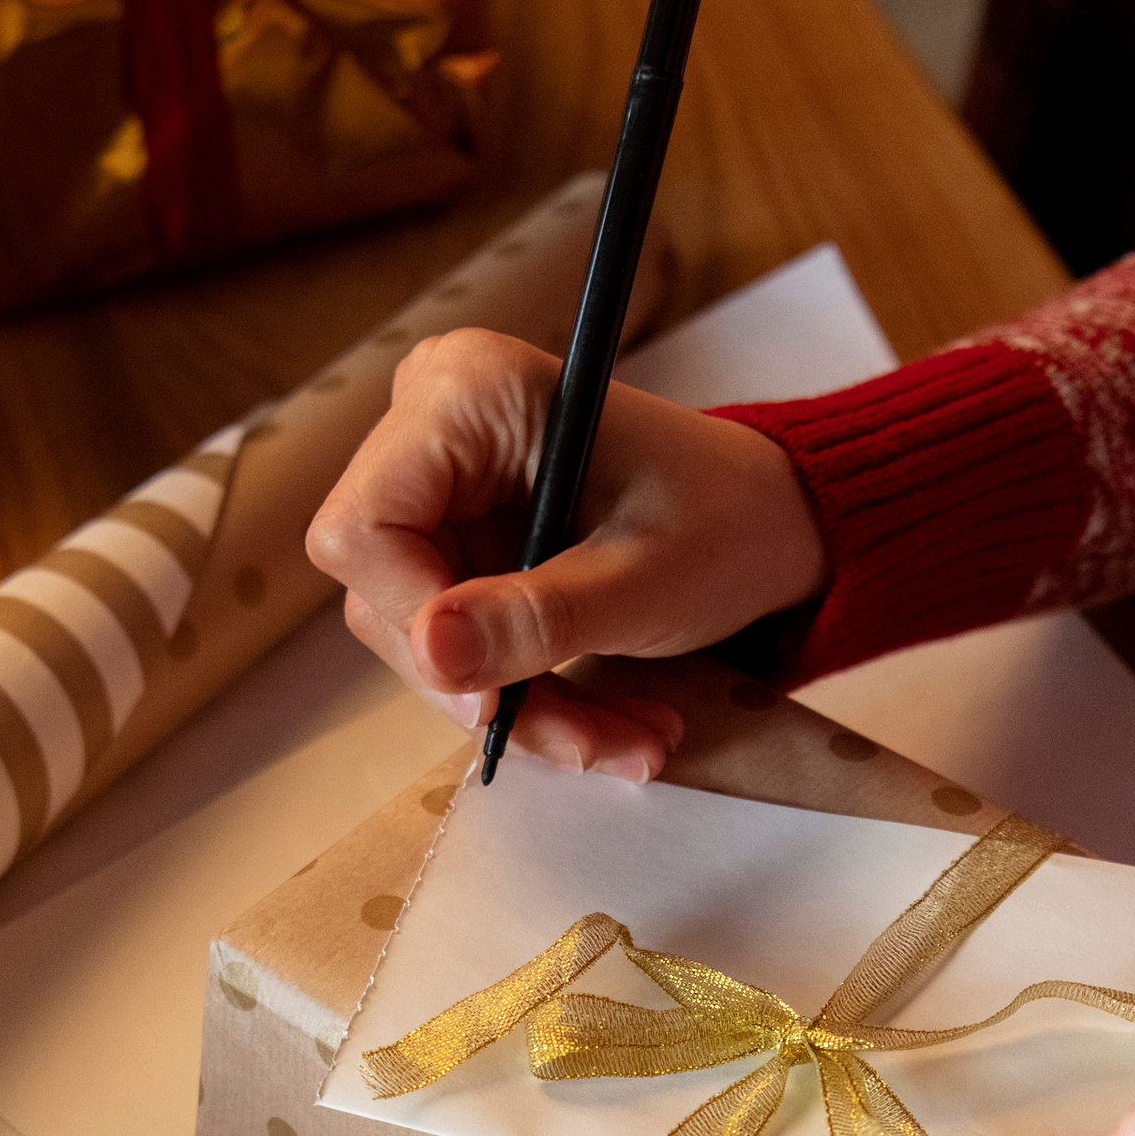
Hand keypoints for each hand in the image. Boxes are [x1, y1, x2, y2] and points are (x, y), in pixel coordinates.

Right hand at [305, 328, 829, 778]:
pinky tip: (609, 722)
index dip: (417, 624)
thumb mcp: (643, 581)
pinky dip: (531, 696)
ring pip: (422, 638)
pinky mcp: (456, 545)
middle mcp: (429, 426)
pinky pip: (456, 646)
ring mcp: (438, 490)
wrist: (770, 521)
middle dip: (489, 688)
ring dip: (522, 708)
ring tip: (627, 738)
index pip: (364, 530)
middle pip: (385, 595)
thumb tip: (432, 652)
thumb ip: (537, 617)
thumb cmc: (726, 520)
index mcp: (466, 392)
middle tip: (594, 743)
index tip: (498, 696)